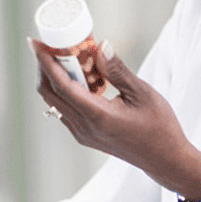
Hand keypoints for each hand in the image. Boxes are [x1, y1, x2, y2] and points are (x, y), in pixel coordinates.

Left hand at [31, 39, 200, 199]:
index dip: (45, 62)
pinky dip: (68, 90)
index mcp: (98, 116)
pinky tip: (86, 77)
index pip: (61, 85)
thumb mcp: (142, 94)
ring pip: (56, 102)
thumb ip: (118, 71)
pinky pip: (66, 109)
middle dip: (45, 67)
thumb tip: (100, 46)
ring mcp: (83, 134)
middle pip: (50, 94)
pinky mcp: (85, 135)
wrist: (164, 159)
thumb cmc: (160, 127)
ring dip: (57, 78)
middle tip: (50, 44)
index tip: (36, 42)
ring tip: (72, 57)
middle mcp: (84, 128)